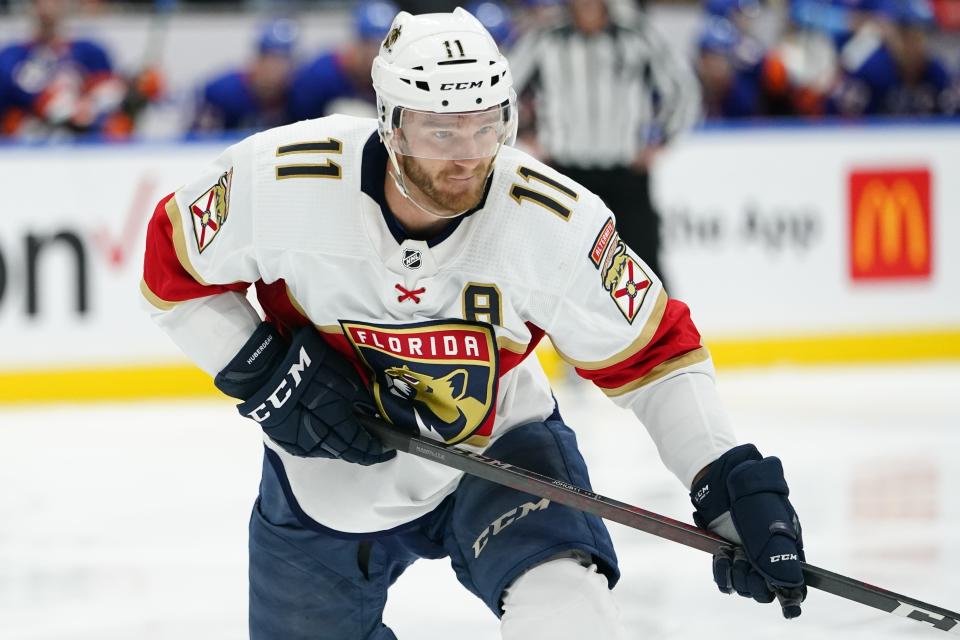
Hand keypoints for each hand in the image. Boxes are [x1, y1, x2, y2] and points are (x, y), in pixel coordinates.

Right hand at [214, 322, 394, 465]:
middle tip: (373, 451)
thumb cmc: (309, 366)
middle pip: (345, 452)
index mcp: (336, 423)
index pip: (361, 444)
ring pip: (327, 452)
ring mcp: (299, 440)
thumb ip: (361, 399)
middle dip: (361, 453)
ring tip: (353, 446)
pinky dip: (323, 446)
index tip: (387, 449)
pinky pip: (309, 448)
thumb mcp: (344, 376)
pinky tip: (328, 441)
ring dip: (342, 450)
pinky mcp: (284, 437)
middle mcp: (319, 438)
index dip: (375, 450)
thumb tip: (375, 412)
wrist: (264, 369)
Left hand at [690, 444, 805, 617]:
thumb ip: (779, 553)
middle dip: (755, 582)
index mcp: (788, 553)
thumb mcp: (770, 523)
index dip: (790, 598)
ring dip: (737, 575)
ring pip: (745, 588)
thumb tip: (788, 585)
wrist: (725, 482)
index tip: (785, 604)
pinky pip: (726, 582)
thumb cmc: (753, 498)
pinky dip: (722, 574)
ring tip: (732, 553)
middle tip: (744, 559)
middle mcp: (769, 560)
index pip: (795, 587)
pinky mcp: (728, 558)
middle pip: (766, 592)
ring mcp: (747, 560)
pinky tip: (722, 557)